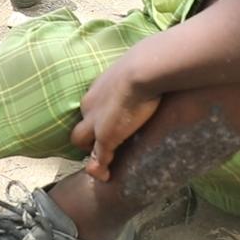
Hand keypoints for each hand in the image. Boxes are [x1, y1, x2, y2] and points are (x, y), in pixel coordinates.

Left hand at [70, 53, 160, 181]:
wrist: (143, 70)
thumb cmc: (148, 64)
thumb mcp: (139, 69)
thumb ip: (140, 75)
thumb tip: (158, 71)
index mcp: (98, 88)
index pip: (92, 107)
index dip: (99, 118)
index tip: (113, 122)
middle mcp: (90, 106)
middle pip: (80, 124)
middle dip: (89, 137)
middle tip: (106, 145)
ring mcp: (95, 123)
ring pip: (82, 142)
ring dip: (91, 152)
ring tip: (105, 162)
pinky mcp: (105, 137)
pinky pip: (97, 160)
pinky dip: (100, 169)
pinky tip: (107, 176)